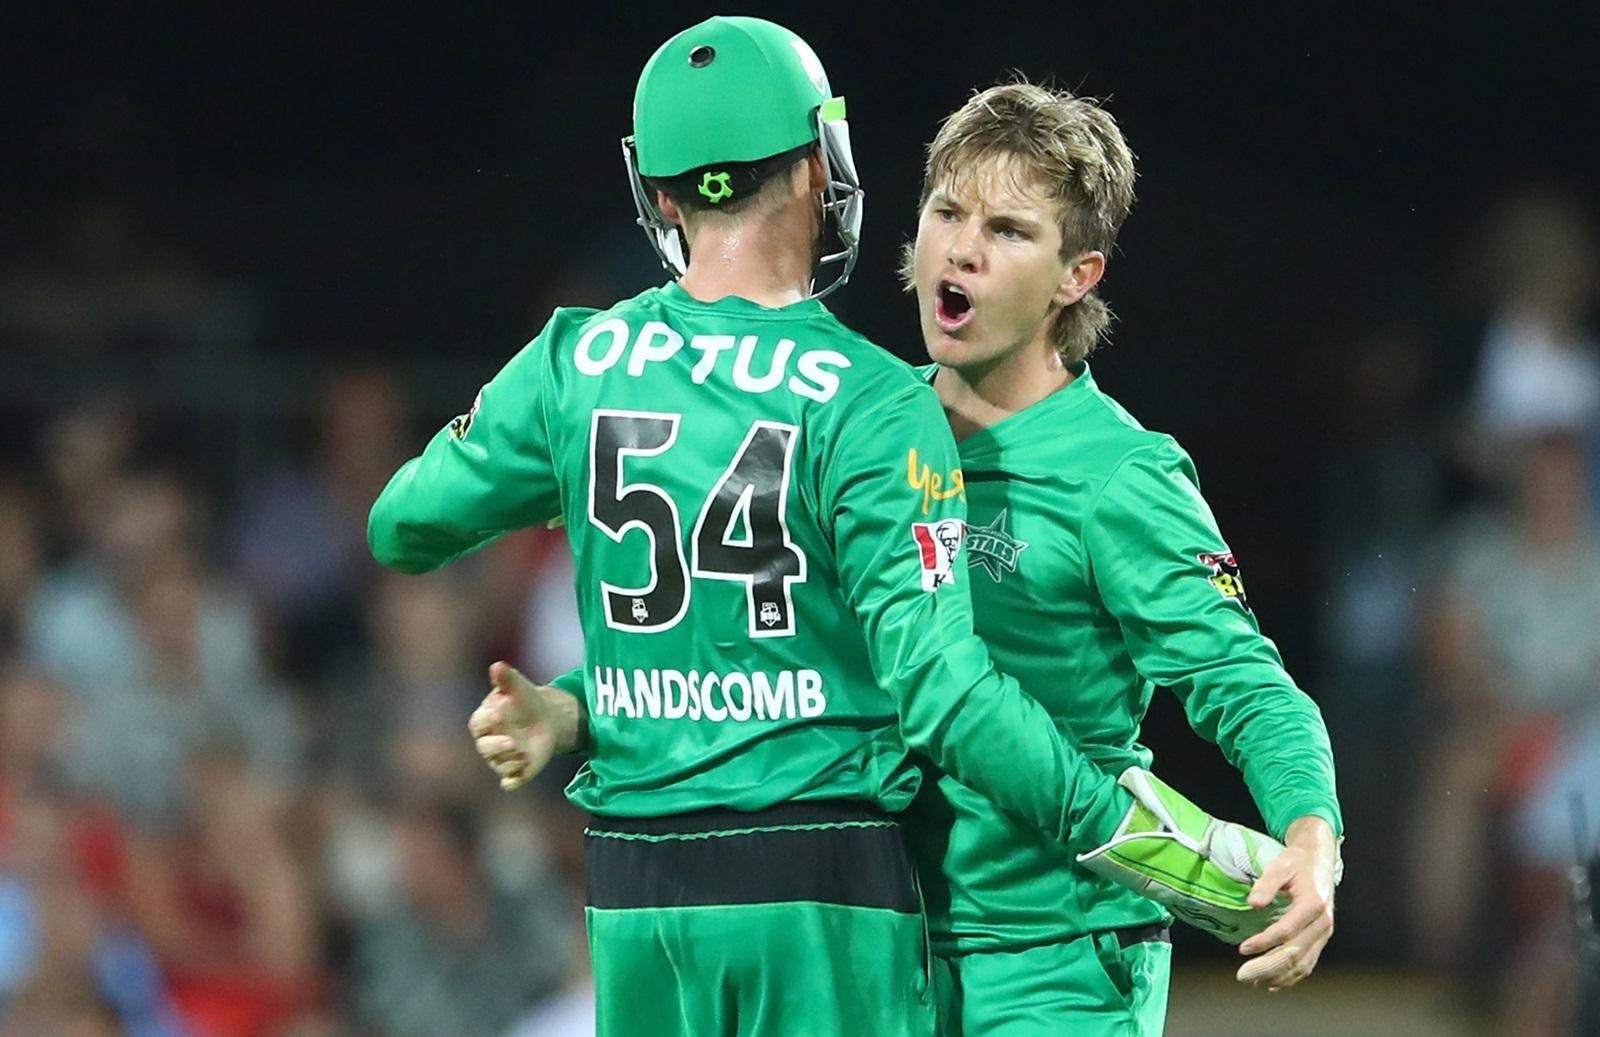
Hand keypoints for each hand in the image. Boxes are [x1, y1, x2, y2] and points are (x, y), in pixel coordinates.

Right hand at [467, 661, 581, 790]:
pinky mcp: (515, 773)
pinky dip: (515, 781)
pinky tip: (522, 774)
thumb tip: (497, 665)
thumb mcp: (518, 687)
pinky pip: (510, 782)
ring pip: (500, 765)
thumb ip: (506, 679)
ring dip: (512, 761)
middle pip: (486, 748)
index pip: (479, 723)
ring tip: (525, 754)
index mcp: (484, 721)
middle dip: (497, 746)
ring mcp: (500, 759)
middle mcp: (488, 743)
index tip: (499, 713)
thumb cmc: (526, 701)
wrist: (546, 719)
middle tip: (512, 742)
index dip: (487, 720)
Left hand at [1236, 815, 1338, 989]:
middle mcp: (1322, 923)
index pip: (1287, 931)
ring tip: (1254, 981)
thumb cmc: (1298, 862)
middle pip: (1295, 953)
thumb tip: (1253, 902)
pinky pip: (1308, 962)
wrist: (1318, 860)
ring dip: (1278, 976)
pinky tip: (1274, 983)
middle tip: (1243, 975)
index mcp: (1313, 905)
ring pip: (1303, 963)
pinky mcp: (1320, 938)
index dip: (1264, 942)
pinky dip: (1291, 976)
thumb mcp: (1280, 866)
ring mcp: (1324, 933)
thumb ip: (1266, 884)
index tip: (1243, 949)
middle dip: (1268, 967)